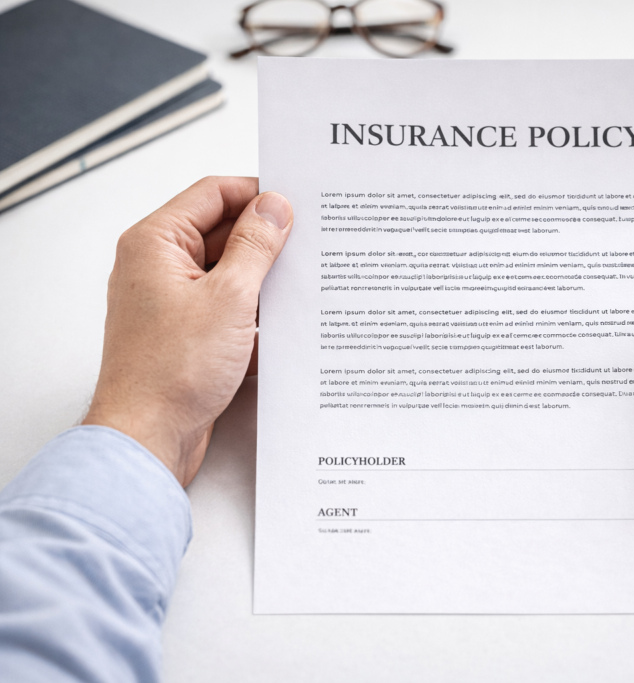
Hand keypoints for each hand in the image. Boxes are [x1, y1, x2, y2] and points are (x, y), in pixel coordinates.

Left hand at [83, 177, 292, 486]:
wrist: (149, 437)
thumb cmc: (170, 373)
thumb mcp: (229, 298)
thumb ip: (256, 246)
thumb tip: (274, 207)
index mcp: (156, 243)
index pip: (214, 194)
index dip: (258, 195)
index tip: (296, 204)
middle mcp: (158, 266)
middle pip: (222, 231)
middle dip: (266, 240)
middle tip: (308, 244)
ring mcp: (172, 300)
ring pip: (229, 271)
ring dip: (263, 278)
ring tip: (299, 285)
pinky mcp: (187, 332)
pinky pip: (227, 305)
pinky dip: (254, 308)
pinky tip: (281, 320)